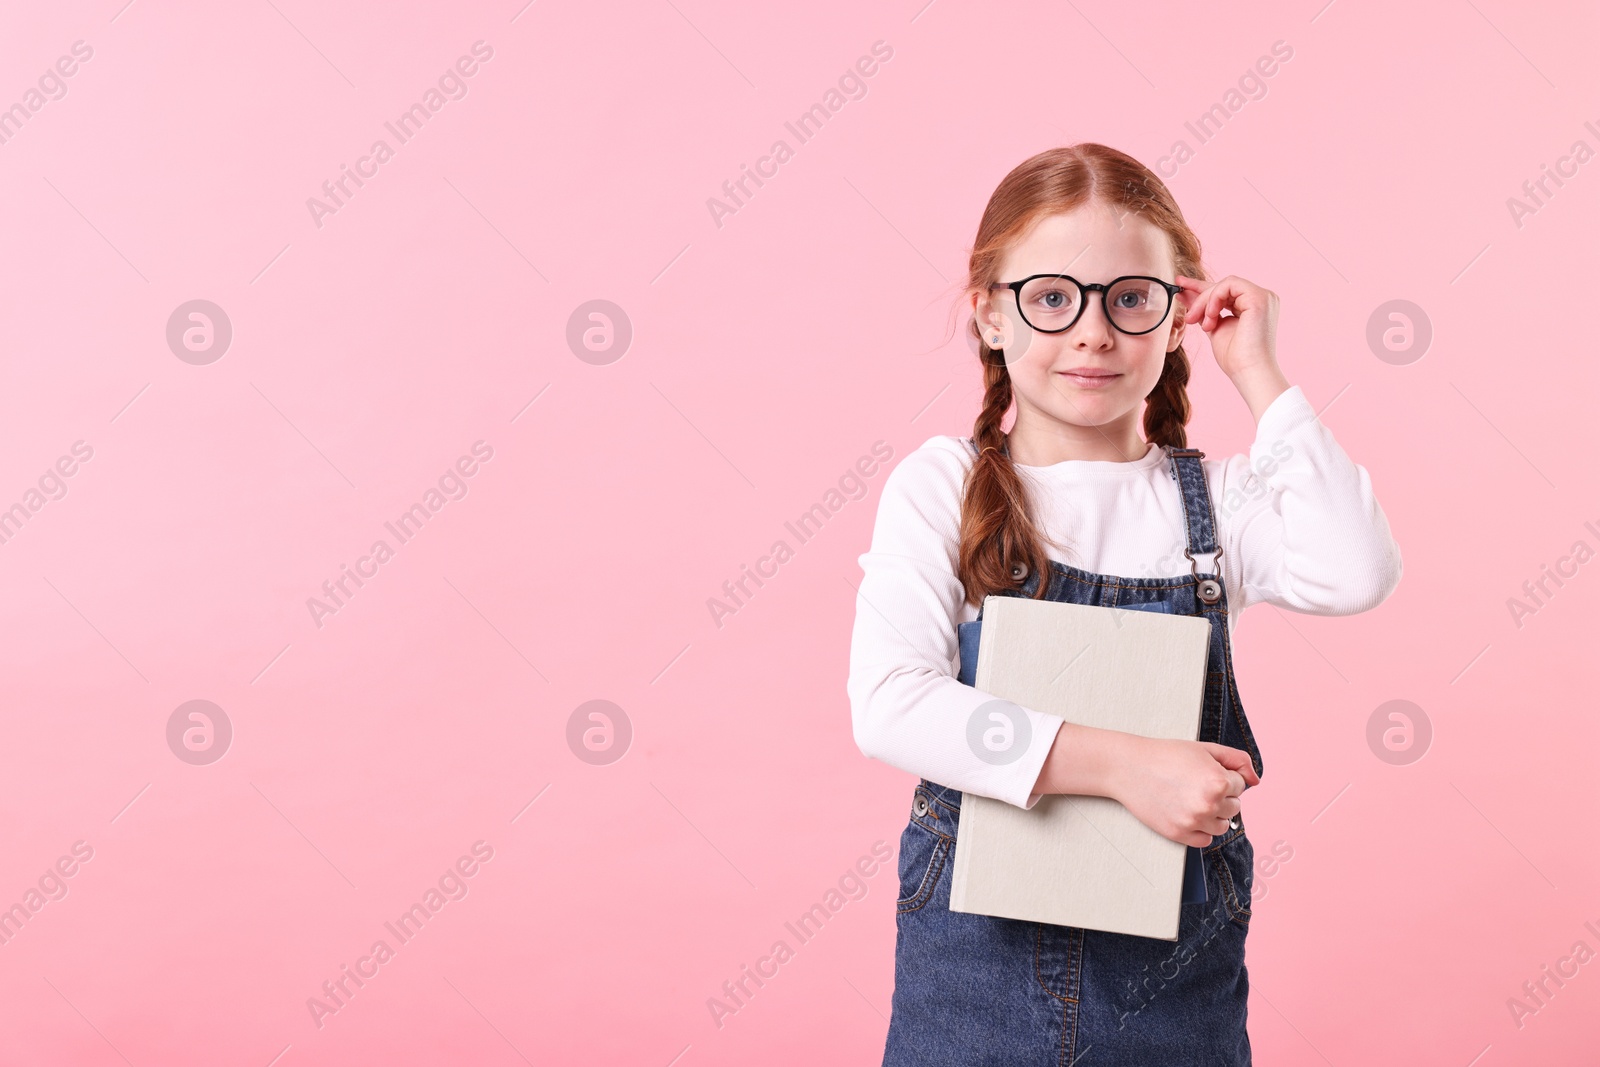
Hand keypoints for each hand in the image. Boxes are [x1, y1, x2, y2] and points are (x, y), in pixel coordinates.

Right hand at [1110, 736, 1259, 847]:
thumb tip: (1255, 781)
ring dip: (1212, 814)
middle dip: (1220, 796)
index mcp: (1218, 781)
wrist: (1129, 767)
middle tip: (1195, 784)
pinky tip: (1184, 812)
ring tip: (1190, 798)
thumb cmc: (1166, 755)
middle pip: (1234, 807)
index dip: (1223, 776)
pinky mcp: (1178, 834)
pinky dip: (1199, 829)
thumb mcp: (1205, 749)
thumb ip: (1237, 760)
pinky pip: (1205, 840)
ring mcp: (1193, 821)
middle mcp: (1208, 804)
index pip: (1240, 786)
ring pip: (1221, 826)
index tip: (1203, 772)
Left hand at [1176, 274, 1279, 382]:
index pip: (1225, 292)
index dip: (1201, 288)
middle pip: (1223, 286)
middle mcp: (1261, 299)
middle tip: (1188, 316)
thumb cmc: (1235, 358)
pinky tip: (1210, 316)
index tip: (1180, 286)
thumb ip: (1204, 311)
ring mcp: (1263, 297)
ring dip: (1206, 302)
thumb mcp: (1214, 327)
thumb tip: (1185, 295)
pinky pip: (1229, 285)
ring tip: (1202, 323)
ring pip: (1224, 284)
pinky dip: (1214, 298)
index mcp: (1252, 306)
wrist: (1248, 372)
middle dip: (1200, 296)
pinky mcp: (1259, 298)